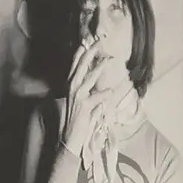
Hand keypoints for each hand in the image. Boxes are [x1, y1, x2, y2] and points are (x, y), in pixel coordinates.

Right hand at [61, 34, 111, 164]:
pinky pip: (97, 97)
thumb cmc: (79, 124)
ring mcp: (77, 98)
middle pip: (80, 68)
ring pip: (88, 78)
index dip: (80, 55)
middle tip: (98, 42)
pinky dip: (104, 94)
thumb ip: (92, 96)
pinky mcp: (84, 107)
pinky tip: (111, 91)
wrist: (70, 140)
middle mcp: (72, 90)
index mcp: (71, 88)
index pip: (75, 68)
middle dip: (89, 54)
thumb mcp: (85, 106)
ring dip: (98, 68)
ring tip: (108, 58)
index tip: (87, 43)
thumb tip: (103, 88)